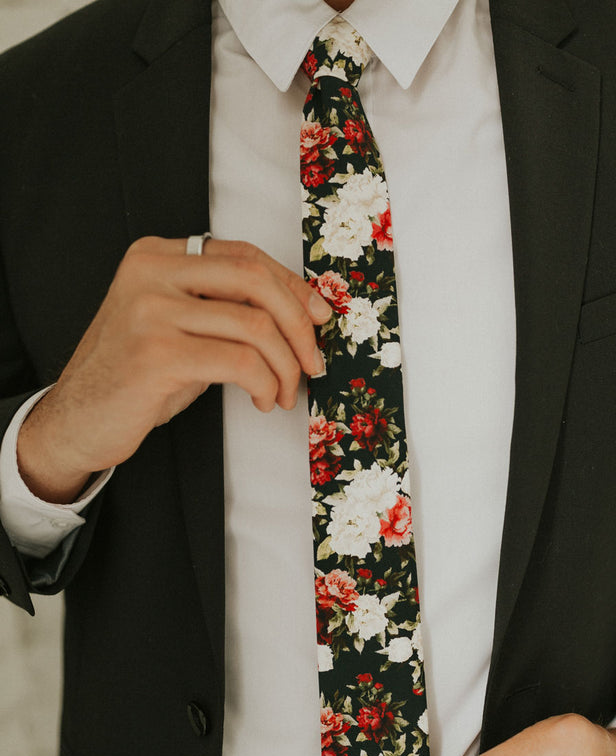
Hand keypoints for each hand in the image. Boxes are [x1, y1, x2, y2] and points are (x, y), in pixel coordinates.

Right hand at [17, 236, 330, 501]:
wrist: (77, 420)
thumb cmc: (135, 377)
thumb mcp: (178, 326)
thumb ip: (223, 306)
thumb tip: (301, 310)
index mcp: (157, 255)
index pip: (244, 256)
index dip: (291, 287)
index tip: (318, 319)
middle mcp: (150, 273)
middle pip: (255, 282)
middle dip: (299, 326)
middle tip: (313, 364)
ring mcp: (150, 311)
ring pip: (255, 325)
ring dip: (285, 366)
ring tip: (284, 393)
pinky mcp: (156, 354)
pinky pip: (240, 361)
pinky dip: (266, 384)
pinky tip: (262, 400)